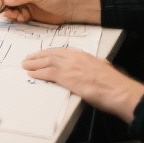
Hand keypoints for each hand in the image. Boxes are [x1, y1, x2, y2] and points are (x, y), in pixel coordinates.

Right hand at [0, 0, 99, 23]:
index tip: (0, 6)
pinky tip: (26, 18)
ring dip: (11, 15)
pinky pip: (14, 16)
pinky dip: (17, 19)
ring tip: (22, 17)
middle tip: (13, 14)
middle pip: (2, 0)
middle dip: (5, 8)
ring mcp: (21, 3)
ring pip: (7, 10)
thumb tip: (6, 0)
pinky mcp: (25, 13)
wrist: (69, 9)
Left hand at [22, 49, 143, 122]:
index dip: (50, 53)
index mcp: (84, 55)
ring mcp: (70, 67)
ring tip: (25, 65)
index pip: (62, 51)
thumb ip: (96, 66)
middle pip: (51, 55)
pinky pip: (48, 73)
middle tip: (28, 58)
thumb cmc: (115, 84)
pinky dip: (38, 73)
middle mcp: (75, 58)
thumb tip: (98, 66)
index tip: (42, 54)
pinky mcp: (66, 77)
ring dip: (34, 64)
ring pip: (47, 62)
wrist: (118, 90)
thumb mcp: (104, 68)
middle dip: (38, 56)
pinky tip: (31, 74)